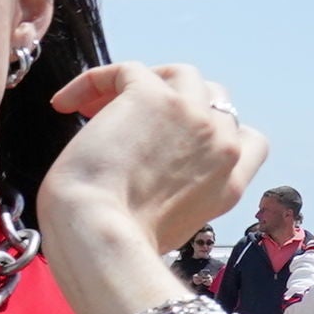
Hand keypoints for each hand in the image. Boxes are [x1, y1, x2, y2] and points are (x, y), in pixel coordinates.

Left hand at [39, 61, 268, 260]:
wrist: (98, 236)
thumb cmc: (115, 244)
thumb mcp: (168, 228)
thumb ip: (178, 198)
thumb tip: (145, 183)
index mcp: (230, 184)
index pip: (248, 139)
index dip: (213, 131)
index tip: (173, 141)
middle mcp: (221, 145)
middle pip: (213, 99)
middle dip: (175, 104)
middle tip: (127, 123)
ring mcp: (192, 116)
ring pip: (180, 74)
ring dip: (145, 83)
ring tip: (100, 106)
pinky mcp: (152, 96)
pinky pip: (127, 70)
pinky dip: (94, 81)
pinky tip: (65, 104)